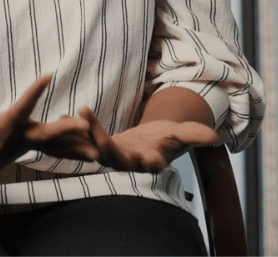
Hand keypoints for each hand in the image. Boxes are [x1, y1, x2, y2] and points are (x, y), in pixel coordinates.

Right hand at [0, 59, 94, 187]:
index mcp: (5, 127)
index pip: (23, 106)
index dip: (35, 91)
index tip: (48, 76)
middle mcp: (20, 139)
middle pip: (48, 135)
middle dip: (67, 129)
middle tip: (85, 124)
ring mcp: (27, 148)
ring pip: (56, 148)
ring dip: (76, 147)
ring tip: (98, 149)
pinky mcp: (30, 150)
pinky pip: (54, 151)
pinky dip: (70, 149)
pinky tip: (88, 149)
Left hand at [79, 107, 218, 172]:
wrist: (153, 141)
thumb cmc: (169, 138)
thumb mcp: (181, 134)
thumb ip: (194, 135)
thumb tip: (215, 137)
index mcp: (150, 162)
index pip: (149, 165)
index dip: (147, 162)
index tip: (149, 158)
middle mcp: (129, 163)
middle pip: (114, 156)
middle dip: (101, 139)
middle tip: (90, 120)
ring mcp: (112, 156)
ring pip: (95, 147)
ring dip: (85, 133)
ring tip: (78, 113)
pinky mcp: (101, 146)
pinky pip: (85, 142)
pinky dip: (75, 131)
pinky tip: (63, 117)